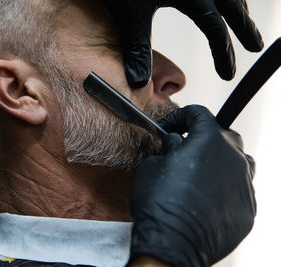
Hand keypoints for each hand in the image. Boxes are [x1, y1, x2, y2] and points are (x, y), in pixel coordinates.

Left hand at [103, 0, 262, 87]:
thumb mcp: (131, 14)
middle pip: (233, 7)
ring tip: (242, 20)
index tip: (228, 73)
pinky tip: (217, 0)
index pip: (216, 30)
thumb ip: (137, 47)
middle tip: (255, 46)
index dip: (224, 54)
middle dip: (245, 28)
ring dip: (237, 8)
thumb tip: (139, 81)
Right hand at [129, 105, 255, 265]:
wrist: (173, 242)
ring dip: (220, 160)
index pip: (199, 114)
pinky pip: (239, 187)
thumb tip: (175, 145)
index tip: (168, 128)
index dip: (179, 117)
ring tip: (200, 172)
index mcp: (209, 141)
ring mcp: (245, 183)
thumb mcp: (152, 166)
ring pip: (238, 161)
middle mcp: (234, 158)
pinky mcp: (247, 207)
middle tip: (183, 150)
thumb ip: (168, 149)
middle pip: (224, 135)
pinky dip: (224, 186)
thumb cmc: (159, 203)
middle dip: (203, 137)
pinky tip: (206, 197)